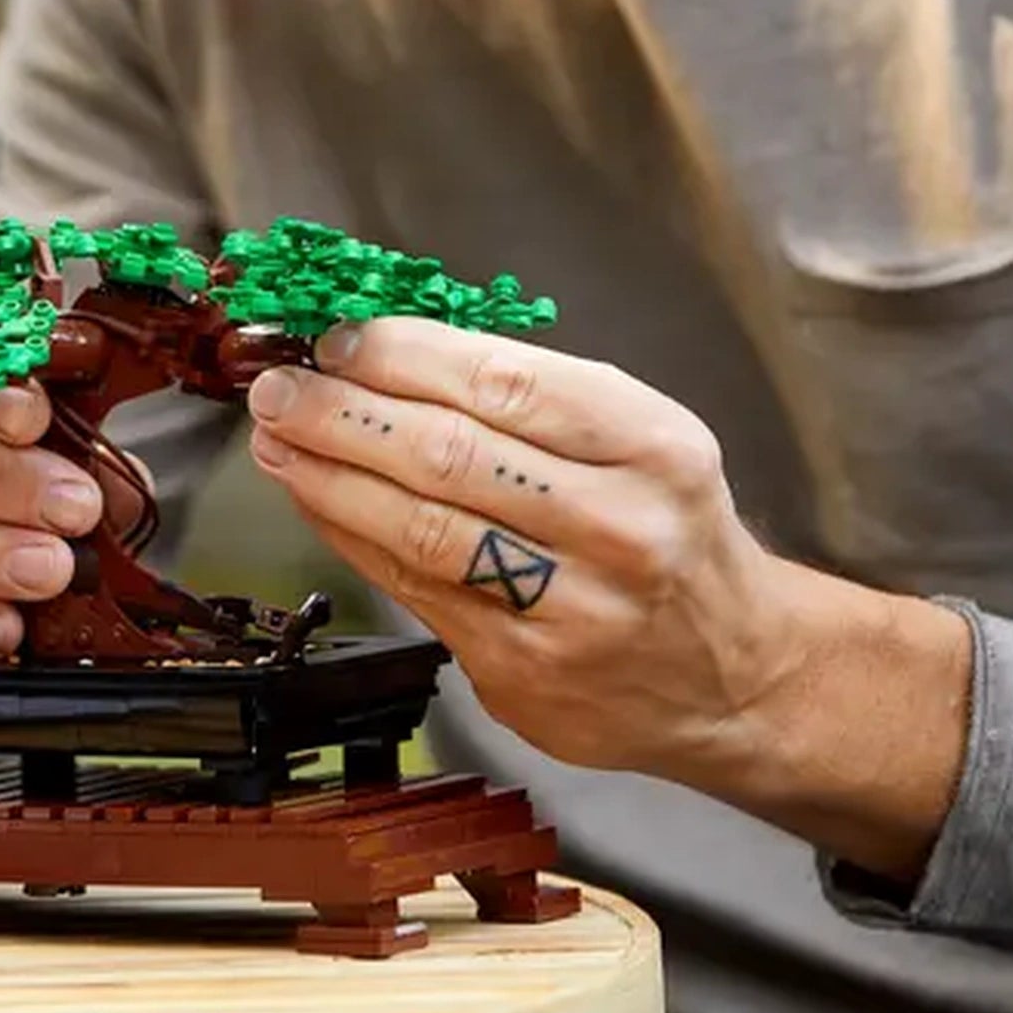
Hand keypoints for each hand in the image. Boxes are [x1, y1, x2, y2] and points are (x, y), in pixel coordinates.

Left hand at [243, 318, 793, 783]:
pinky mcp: (524, 673)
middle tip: (279, 389)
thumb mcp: (638, 439)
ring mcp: (572, 610)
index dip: (405, 356)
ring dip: (329, 477)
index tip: (340, 339)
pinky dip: (353, 537)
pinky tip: (319, 501)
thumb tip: (382, 354)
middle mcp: (620, 528)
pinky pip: (414, 589)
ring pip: (421, 529)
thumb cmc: (667, 531)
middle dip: (343, 413)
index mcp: (654, 447)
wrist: (734, 673)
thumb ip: (524, 397)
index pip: (505, 383)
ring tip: (278, 441)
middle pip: (450, 455)